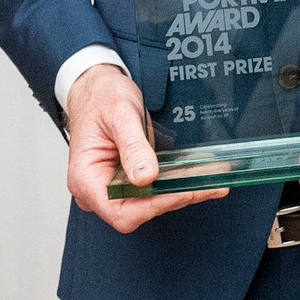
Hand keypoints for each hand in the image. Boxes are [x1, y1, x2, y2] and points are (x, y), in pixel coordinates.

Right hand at [65, 64, 227, 233]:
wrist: (96, 87)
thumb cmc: (101, 97)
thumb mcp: (120, 114)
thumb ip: (133, 147)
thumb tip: (147, 178)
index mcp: (86, 180)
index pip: (122, 212)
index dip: (155, 206)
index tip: (183, 192)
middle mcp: (96, 191)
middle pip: (140, 210)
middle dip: (177, 197)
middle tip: (212, 185)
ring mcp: (112, 187)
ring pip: (149, 202)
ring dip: (182, 191)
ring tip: (214, 180)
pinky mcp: (126, 179)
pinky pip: (151, 188)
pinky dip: (175, 182)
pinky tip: (198, 174)